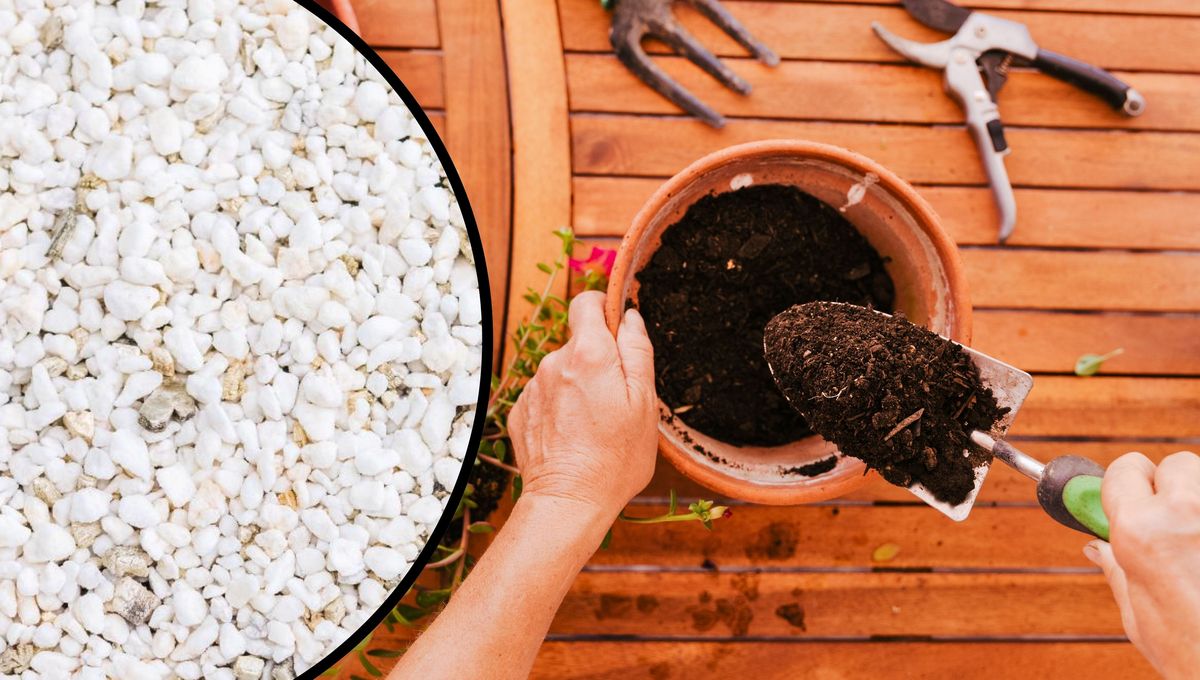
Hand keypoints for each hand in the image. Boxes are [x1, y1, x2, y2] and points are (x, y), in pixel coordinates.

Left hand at [507, 291, 658, 520]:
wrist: (569, 501)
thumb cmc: (616, 457)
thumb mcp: (645, 402)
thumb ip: (638, 351)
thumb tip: (630, 317)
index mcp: (589, 354)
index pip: (586, 303)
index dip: (604, 310)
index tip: (618, 331)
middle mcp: (554, 362)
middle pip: (578, 343)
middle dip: (598, 361)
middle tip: (616, 400)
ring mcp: (533, 387)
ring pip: (562, 371)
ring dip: (578, 386)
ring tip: (594, 424)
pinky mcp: (521, 410)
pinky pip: (546, 395)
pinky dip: (560, 407)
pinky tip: (572, 435)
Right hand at [1084, 451, 1199, 678]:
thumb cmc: (1194, 656)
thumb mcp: (1139, 616)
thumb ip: (1119, 570)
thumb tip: (1098, 546)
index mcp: (1143, 531)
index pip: (1125, 469)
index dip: (1125, 484)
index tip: (1125, 498)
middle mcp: (1189, 514)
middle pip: (1176, 464)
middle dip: (1169, 486)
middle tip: (1169, 523)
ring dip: (1199, 503)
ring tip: (1196, 544)